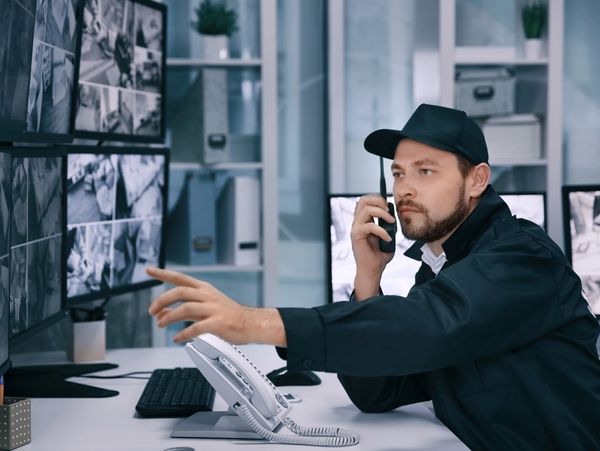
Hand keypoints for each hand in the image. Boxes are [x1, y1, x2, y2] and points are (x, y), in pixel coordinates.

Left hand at [146, 267, 285, 345]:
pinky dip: (183, 334)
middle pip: (179, 291)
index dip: (163, 273)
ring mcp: (213, 308)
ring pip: (185, 308)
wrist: (250, 323)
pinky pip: (196, 328)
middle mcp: (207, 296)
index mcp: (204, 289)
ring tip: (161, 324)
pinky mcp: (217, 323)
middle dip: (162, 300)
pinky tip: (177, 338)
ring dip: (169, 317)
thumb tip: (161, 312)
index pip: (180, 277)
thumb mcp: (203, 307)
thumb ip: (183, 308)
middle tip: (152, 311)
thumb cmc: (227, 314)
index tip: (149, 270)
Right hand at [350, 194, 395, 298]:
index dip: (378, 199)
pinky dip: (382, 231)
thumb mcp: (388, 235)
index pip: (366, 200)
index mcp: (364, 220)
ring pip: (366, 209)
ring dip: (382, 213)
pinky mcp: (357, 236)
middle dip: (379, 201)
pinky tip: (388, 238)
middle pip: (363, 200)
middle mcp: (358, 222)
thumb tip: (393, 214)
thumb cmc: (379, 254)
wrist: (373, 270)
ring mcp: (356, 228)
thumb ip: (388, 225)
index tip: (389, 207)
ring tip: (391, 222)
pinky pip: (370, 226)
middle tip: (389, 211)